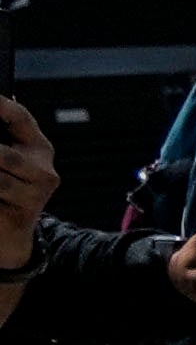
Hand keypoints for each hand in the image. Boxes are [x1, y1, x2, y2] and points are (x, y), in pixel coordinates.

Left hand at [0, 92, 53, 269]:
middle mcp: (43, 168)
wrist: (8, 236)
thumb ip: (1, 141)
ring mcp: (36, 193)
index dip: (2, 107)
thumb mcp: (3, 162)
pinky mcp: (25, 212)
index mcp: (37, 148)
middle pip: (3, 154)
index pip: (20, 119)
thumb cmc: (2, 193)